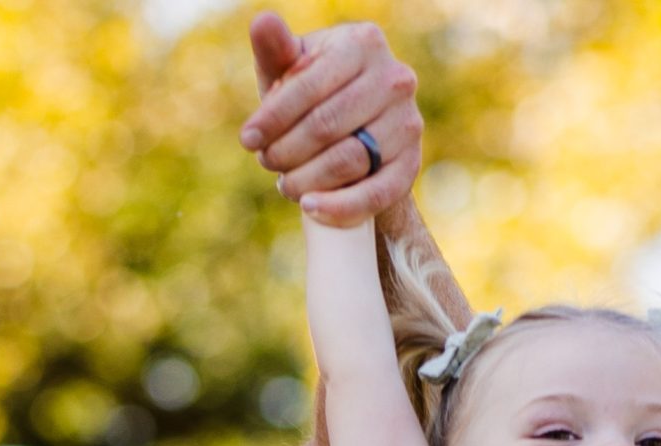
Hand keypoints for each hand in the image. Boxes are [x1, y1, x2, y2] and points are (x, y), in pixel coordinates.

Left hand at [241, 14, 420, 225]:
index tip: (247, 140)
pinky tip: (311, 208)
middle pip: (326, 126)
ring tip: (286, 184)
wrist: (359, 127)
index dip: (272, 117)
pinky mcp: (412, 162)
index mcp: (362, 43)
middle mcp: (395, 78)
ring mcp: (408, 122)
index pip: (308, 86)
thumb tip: (263, 23)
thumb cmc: (315, 93)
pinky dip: (339, 207)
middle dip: (286, 150)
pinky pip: (376, 194)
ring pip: (348, 161)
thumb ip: (277, 49)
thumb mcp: (293, 69)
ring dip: (307, 180)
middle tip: (267, 162)